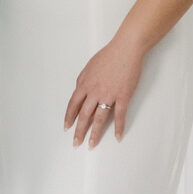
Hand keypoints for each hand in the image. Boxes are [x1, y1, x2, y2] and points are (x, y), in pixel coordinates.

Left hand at [64, 32, 144, 147]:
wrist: (125, 49)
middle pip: (84, 115)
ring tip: (91, 144)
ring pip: (99, 118)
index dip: (69, 117)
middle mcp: (94, 91)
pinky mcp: (123, 96)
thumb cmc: (108, 55)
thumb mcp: (90, 66)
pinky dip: (119, 128)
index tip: (67, 127)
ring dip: (95, 133)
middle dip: (79, 130)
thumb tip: (80, 91)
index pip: (73, 104)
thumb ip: (83, 80)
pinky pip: (120, 115)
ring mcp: (109, 95)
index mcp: (85, 83)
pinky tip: (117, 137)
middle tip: (76, 143)